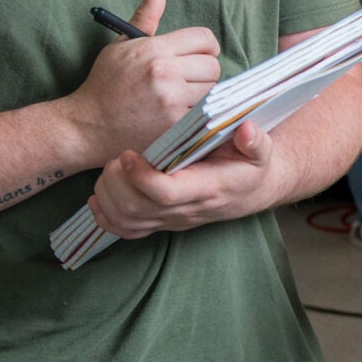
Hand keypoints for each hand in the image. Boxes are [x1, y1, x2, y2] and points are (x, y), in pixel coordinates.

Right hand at [55, 0, 221, 158]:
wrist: (88, 125)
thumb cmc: (106, 82)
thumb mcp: (122, 44)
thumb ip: (146, 16)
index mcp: (153, 49)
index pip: (205, 38)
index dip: (206, 46)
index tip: (200, 54)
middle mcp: (164, 73)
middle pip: (213, 66)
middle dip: (204, 70)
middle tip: (188, 78)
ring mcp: (171, 102)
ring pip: (211, 91)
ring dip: (202, 93)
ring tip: (180, 96)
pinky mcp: (174, 126)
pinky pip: (203, 114)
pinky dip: (196, 115)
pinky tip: (177, 113)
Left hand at [87, 119, 285, 238]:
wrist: (251, 191)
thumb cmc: (251, 166)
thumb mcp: (262, 150)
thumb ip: (255, 141)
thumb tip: (245, 130)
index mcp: (207, 189)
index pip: (167, 193)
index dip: (142, 177)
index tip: (129, 154)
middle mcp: (186, 210)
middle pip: (137, 209)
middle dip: (116, 183)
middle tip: (116, 159)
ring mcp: (171, 220)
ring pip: (127, 221)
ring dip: (107, 196)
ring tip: (109, 171)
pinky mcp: (161, 223)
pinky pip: (126, 231)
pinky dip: (105, 216)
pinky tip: (99, 196)